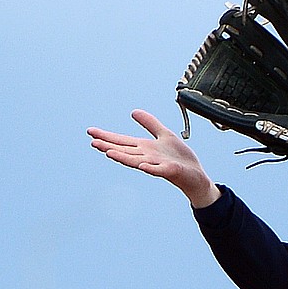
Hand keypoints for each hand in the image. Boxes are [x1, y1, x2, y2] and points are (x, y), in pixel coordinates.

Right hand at [88, 111, 220, 207]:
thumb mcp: (165, 135)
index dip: (107, 136)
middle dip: (109, 146)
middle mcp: (148, 157)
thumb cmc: (180, 159)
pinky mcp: (170, 171)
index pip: (123, 141)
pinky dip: (150, 168)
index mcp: (145, 148)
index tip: (91, 132)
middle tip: (93, 143)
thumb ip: (150, 124)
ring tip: (108, 153)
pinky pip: (158, 170)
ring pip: (137, 160)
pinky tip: (142, 166)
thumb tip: (133, 111)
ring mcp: (158, 165)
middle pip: (125, 150)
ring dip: (123, 157)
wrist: (196, 176)